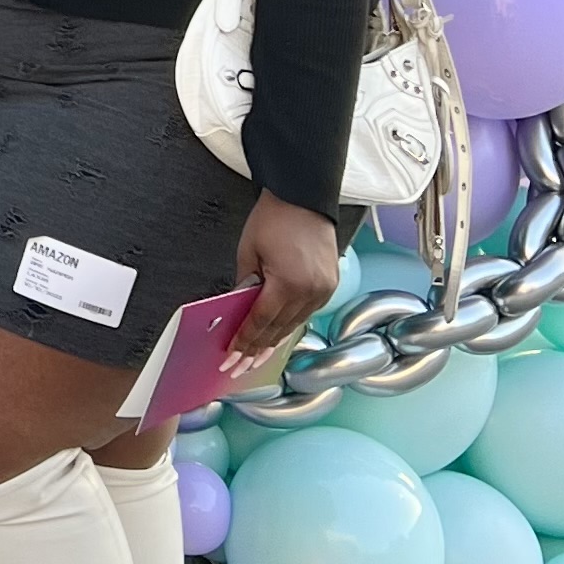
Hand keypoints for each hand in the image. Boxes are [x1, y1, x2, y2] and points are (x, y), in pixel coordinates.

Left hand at [225, 193, 341, 382]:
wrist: (305, 197)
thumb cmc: (274, 218)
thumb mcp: (248, 251)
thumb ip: (244, 283)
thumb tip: (237, 310)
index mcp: (288, 284)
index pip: (260, 321)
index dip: (244, 341)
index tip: (232, 356)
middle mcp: (310, 292)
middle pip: (278, 328)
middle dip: (257, 349)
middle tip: (240, 366)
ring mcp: (324, 290)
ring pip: (294, 324)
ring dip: (274, 341)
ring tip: (257, 358)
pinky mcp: (330, 285)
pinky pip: (306, 313)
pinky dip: (290, 324)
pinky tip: (278, 335)